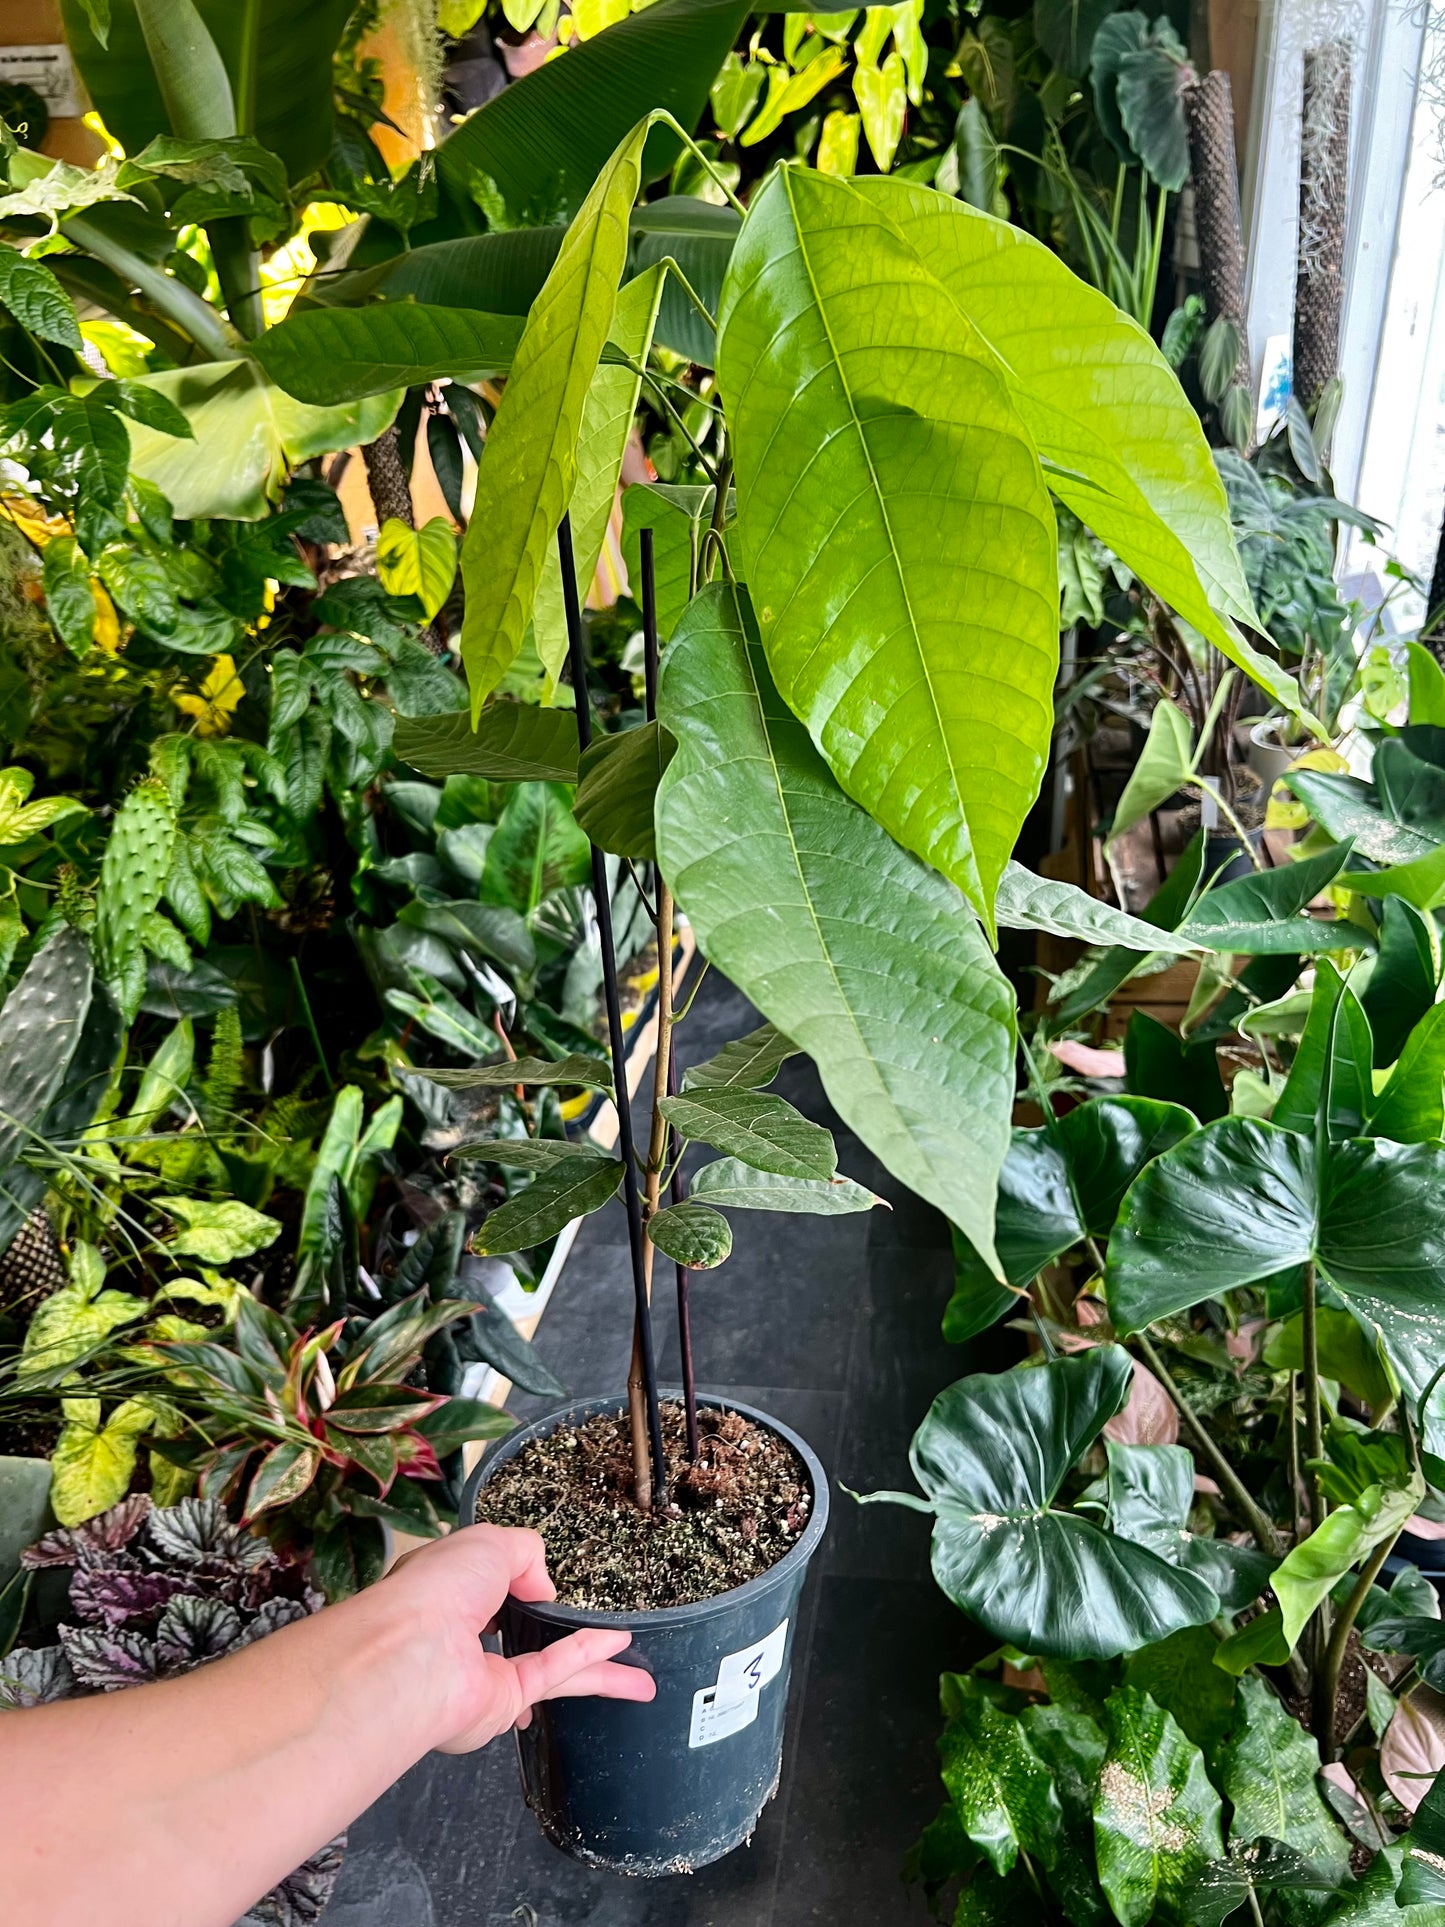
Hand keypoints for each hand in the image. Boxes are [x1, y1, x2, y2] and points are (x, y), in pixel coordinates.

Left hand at [386, 1523, 654, 1752]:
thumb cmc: (435, 1590)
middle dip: (557, 1630)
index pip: (485, 1583)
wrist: (409, 1657)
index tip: (546, 1577)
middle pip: (523, 1631)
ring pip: (550, 1663)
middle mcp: (464, 1633)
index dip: (516, 1578)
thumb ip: (525, 1553)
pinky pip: (554, 1674)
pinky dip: (589, 1659)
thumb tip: (544, 1587)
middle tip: (597, 1626)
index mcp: (448, 1589)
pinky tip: (620, 1650)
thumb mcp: (488, 1542)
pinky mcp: (502, 1703)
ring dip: (595, 1664)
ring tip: (637, 1671)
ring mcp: (483, 1672)